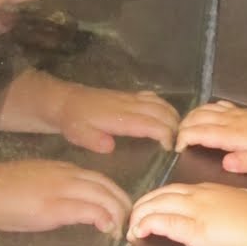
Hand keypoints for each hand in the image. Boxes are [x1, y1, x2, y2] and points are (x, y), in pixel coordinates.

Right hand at [0, 159, 131, 234]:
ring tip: (121, 232)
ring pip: (104, 197)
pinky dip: (103, 218)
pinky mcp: (56, 206)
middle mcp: (68, 175)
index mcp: (64, 170)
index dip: (116, 196)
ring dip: (117, 215)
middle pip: (108, 187)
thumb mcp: (38, 184)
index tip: (122, 212)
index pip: (101, 179)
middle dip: (124, 206)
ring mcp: (63, 189)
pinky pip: (89, 209)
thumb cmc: (5, 192)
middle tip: (130, 225)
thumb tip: (72, 208)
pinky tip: (108, 229)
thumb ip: (58, 192)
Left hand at [55, 83, 179, 152]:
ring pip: (161, 104)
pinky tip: (166, 117)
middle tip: (180, 144)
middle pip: (163, 113)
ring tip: (178, 133)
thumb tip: (109, 146)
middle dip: (176, 128)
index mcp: (120, 117)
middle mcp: (129, 105)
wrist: (65, 101)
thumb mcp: (79, 134)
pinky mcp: (129, 95)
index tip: (171, 150)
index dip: (166, 136)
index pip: (152, 124)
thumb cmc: (74, 122)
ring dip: (174, 117)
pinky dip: (165, 107)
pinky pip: (153, 98)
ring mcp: (130, 98)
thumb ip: (94, 141)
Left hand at [127, 181, 246, 245]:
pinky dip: (146, 225)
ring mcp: (194, 211)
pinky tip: (138, 233)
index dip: (160, 197)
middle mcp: (199, 196)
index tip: (151, 206)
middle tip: (133, 216)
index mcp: (211, 189)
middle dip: (144, 204)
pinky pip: (162, 222)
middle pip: (161, 194)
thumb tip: (226, 211)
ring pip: (156, 205)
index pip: (177, 189)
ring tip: (131, 227)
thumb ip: (229, 205)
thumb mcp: (243, 203)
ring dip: (140, 216)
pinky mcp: (193, 229)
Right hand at [175, 100, 246, 173]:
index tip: (176, 150)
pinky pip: (215, 106)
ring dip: (189, 119)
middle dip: (182, 129)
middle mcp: (231, 120)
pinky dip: (202, 110)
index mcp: (233, 134)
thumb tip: (225, 163)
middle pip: (197, 118)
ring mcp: (235, 113)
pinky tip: (201, 118)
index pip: (200, 132)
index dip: (184, 139)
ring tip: (183, 132)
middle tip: (176, 143)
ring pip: (203, 109)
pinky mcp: (240, 111)